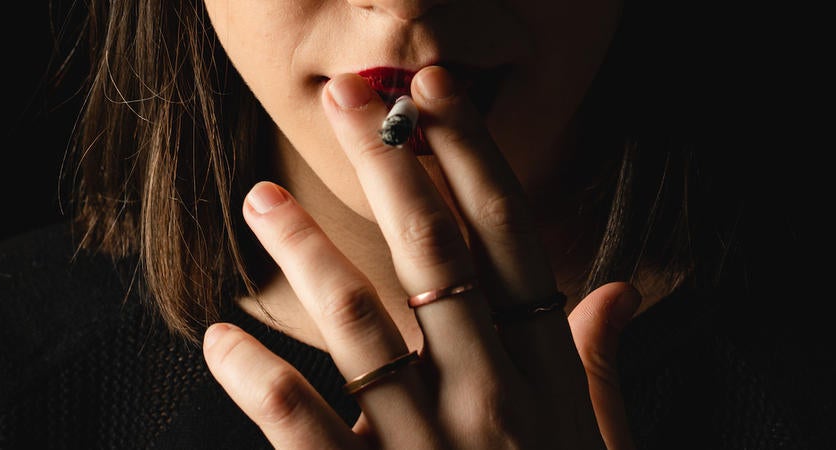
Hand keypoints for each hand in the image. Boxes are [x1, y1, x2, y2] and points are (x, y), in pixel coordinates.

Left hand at [203, 66, 638, 448]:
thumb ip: (599, 372)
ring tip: (260, 197)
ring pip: (360, 323)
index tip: (436, 99)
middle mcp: (491, 399)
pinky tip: (221, 340)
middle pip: (437, 256)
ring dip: (306, 252)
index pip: (512, 244)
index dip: (473, 162)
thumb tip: (614, 290)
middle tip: (352, 100)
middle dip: (393, 169)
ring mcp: (430, 449)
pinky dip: (257, 379)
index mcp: (546, 380)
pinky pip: (303, 428)